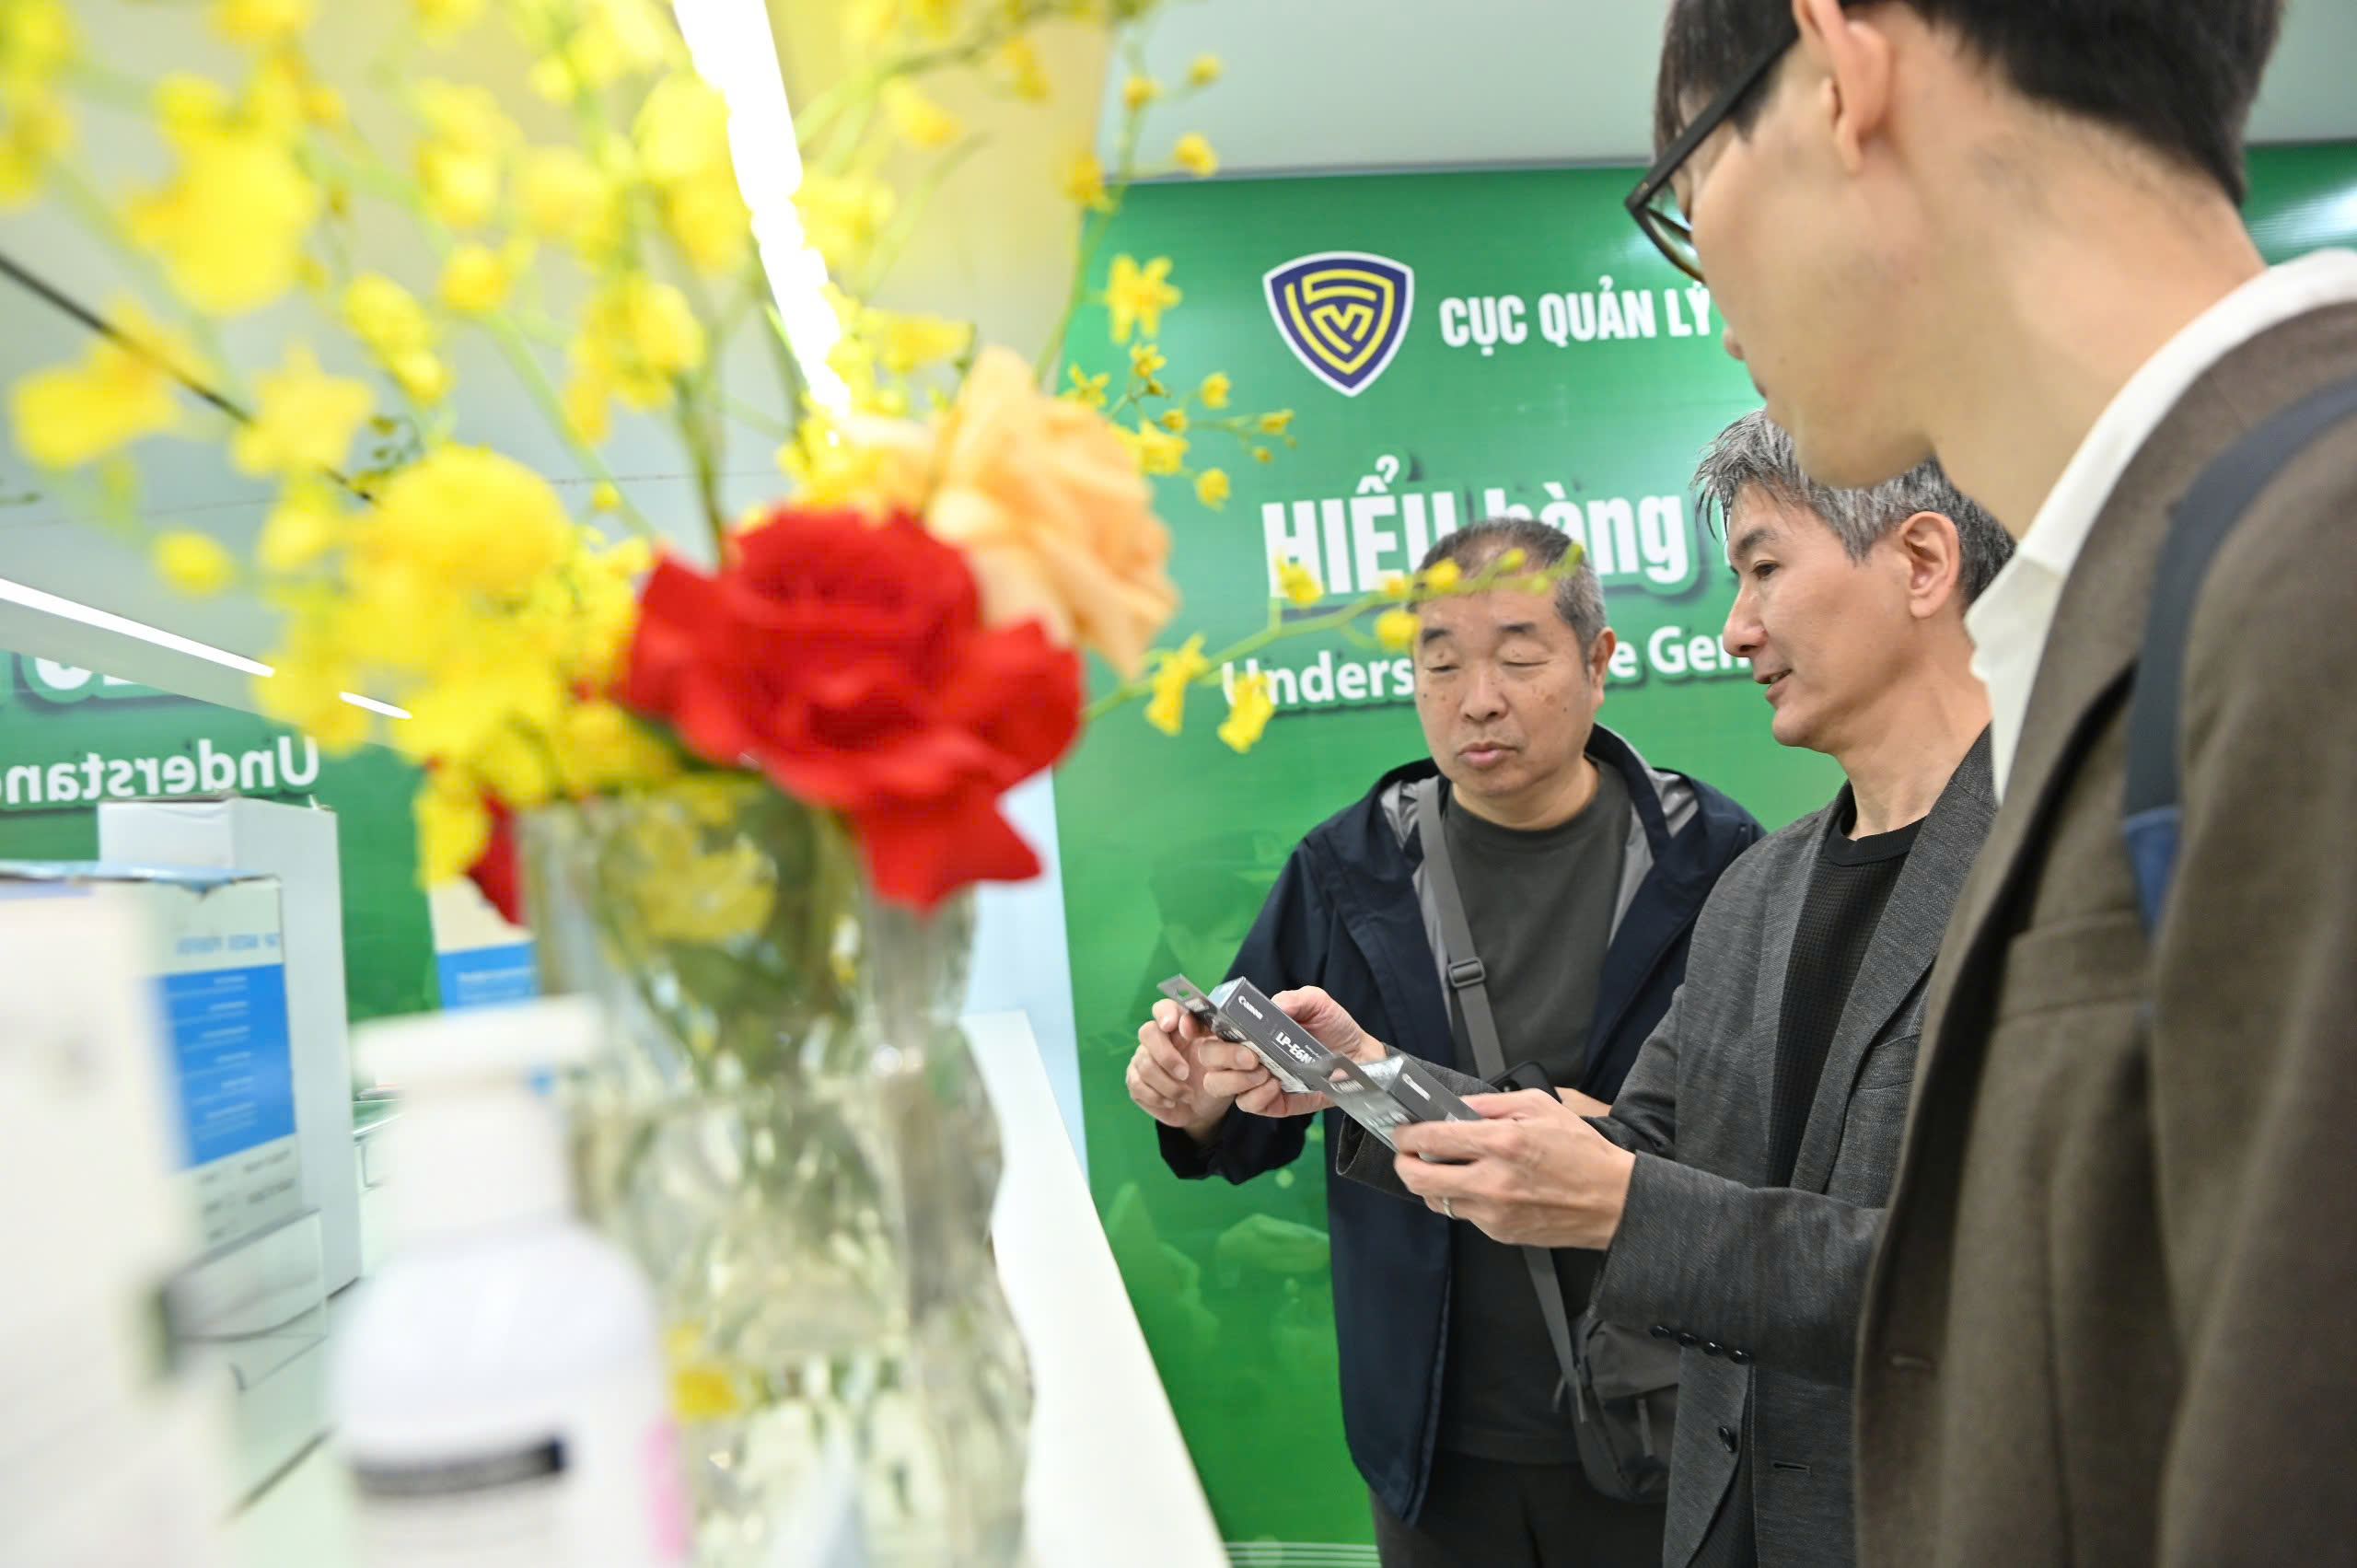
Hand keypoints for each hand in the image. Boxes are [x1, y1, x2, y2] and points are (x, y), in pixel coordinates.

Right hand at [1127, 1000, 1234, 1141]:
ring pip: (1144, 1064)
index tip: (1177, 1027)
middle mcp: (1158, 1038)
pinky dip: (1158, 1097)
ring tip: (1188, 1095)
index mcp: (1180, 1026)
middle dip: (1166, 1055)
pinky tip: (1172, 1102)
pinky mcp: (1135, 1081)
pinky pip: (1137, 1085)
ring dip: (1169, 1084)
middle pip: (1147, 1032)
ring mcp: (1143, 1058)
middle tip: (1185, 1073)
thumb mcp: (1227, 1064)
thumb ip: (1229, 1051)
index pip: (1165, 1008)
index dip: (1167, 1014)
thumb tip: (1239, 1047)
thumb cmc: (1215, 1077)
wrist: (1205, 1109)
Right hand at [1206, 986, 1393, 1120]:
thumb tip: (1275, 1005)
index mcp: (1246, 1026)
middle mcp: (1243, 1052)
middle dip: (1222, 1057)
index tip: (1190, 1027)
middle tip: (1252, 1057)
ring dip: (1237, 1079)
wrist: (1359, 1058)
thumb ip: (1296, 999)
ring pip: (1218, 1084)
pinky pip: (1248, 1105)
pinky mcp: (1270, 1103)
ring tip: (1265, 1072)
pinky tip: (1275, 1085)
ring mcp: (1253, 1079)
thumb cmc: (1333, 1026)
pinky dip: (1257, 1096)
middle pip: (1207, 1057)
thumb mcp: (1318, 1003)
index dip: (1190, 1024)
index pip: (1206, 1024)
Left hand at [1391, 1091, 1636, 1248]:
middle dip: (1403, 1162)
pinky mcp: (1500, 1233)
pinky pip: (1464, 1215)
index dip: (1406, 1133)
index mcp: (1503, 1143)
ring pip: (1436, 1200)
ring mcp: (1494, 1212)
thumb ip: (1491, 1104)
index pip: (1433, 1138)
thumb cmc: (1581, 1152)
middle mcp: (1493, 1181)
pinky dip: (1461, 1198)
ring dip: (1431, 1182)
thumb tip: (1456, 1106)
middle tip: (1407, 1152)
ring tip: (1443, 1167)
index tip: (1402, 1130)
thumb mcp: (1539, 1107)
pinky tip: (1478, 1185)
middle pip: (1418, 1178)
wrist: (1613, 1201)